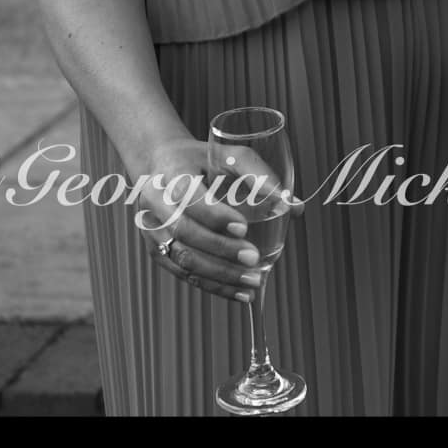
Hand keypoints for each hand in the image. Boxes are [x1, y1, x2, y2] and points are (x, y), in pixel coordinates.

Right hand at [129, 135, 297, 301]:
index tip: (243, 227)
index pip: (189, 198)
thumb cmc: (200, 159)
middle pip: (184, 233)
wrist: (159, 164)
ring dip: (219, 275)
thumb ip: (260, 175)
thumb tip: (293, 205)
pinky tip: (239, 292)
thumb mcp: (227, 154)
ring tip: (253, 282)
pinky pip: (183, 274)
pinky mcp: (156, 251)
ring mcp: (153, 231)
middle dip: (221, 249)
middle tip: (254, 258)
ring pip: (182, 259)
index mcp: (171, 174)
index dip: (215, 216)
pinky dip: (212, 285)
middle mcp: (156, 204)